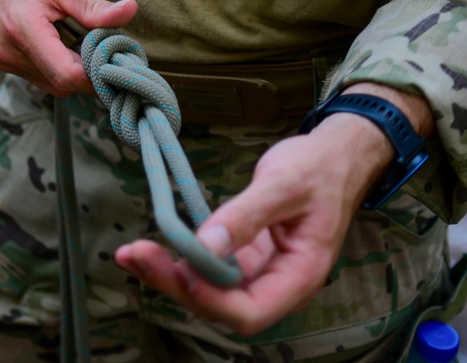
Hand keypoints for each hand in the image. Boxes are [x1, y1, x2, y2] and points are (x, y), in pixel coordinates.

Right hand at [0, 0, 137, 95]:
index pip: (66, 74)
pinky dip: (58, 67)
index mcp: (23, 28)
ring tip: (86, 45)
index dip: (96, 75)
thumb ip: (96, 7)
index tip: (116, 62)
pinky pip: (39, 76)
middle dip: (88, 74)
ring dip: (73, 71)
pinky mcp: (3, 59)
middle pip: (60, 83)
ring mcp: (2, 57)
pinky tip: (66, 45)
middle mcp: (7, 50)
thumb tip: (131, 10)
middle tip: (108, 52)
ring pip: (51, 84)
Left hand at [114, 83, 432, 334]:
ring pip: (209, 290)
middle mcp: (277, 283)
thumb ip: (245, 217)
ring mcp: (259, 273)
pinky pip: (208, 269)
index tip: (178, 268)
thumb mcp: (283, 185)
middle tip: (134, 256)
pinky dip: (178, 260)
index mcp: (300, 276)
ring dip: (170, 275)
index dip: (210, 299)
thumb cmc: (319, 168)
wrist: (335, 155)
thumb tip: (205, 246)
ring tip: (131, 254)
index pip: (249, 310)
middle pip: (221, 306)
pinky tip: (149, 248)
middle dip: (177, 285)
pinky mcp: (244, 258)